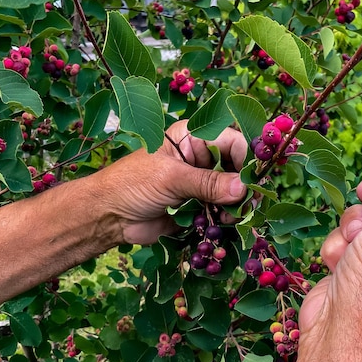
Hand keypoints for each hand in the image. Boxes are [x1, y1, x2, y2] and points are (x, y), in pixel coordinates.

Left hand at [93, 120, 247, 244]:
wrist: (109, 216)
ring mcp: (199, 182)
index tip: (252, 181)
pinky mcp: (197, 205)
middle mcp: (199, 157)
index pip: (232, 141)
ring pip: (231, 191)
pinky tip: (223, 224)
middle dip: (243, 186)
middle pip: (236, 167)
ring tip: (231, 217)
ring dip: (236, 205)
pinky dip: (226, 217)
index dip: (246, 158)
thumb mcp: (171, 178)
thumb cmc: (133, 184)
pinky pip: (221, 209)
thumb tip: (243, 189)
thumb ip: (208, 183)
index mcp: (192, 137)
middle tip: (247, 204)